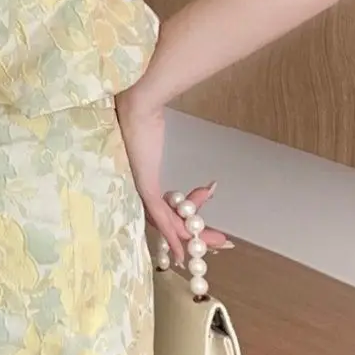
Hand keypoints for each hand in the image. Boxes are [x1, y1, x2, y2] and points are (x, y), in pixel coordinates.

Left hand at [114, 88, 232, 265]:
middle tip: (218, 240)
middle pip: (164, 219)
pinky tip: (183, 251)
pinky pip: (160, 215)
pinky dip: (173, 234)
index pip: (159, 207)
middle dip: (191, 232)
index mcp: (137, 177)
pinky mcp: (145, 186)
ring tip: (216, 241)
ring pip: (167, 221)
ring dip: (190, 234)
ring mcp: (140, 187)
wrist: (138, 104)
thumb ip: (160, 146)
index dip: (177, 221)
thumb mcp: (154, 136)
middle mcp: (135, 186)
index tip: (196, 226)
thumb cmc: (141, 112)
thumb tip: (165, 140)